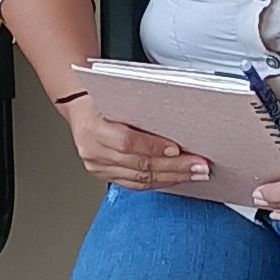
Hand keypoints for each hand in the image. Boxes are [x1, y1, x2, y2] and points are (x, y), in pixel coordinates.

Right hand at [62, 96, 206, 190]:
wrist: (80, 109)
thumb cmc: (100, 98)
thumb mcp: (117, 95)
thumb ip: (140, 107)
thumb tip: (177, 116)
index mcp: (94, 127)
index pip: (127, 142)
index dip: (153, 147)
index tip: (177, 149)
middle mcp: (94, 150)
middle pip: (138, 164)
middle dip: (173, 167)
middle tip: (199, 165)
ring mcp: (98, 166)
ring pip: (140, 179)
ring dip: (172, 177)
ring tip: (194, 173)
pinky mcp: (104, 175)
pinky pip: (135, 184)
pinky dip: (159, 182)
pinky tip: (176, 178)